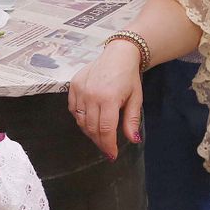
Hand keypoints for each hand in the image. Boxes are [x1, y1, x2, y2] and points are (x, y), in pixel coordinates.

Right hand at [67, 39, 142, 159]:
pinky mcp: (73, 85)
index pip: (105, 130)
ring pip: (80, 120)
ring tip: (99, 136)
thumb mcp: (136, 98)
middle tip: (107, 148)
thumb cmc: (129, 77)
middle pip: (92, 127)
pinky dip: (79, 118)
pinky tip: (89, 121)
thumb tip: (133, 140)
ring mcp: (80, 90)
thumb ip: (132, 120)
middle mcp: (91, 95)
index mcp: (108, 98)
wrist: (118, 54)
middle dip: (100, 141)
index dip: (108, 145)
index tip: (112, 155)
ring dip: (89, 131)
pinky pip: (73, 109)